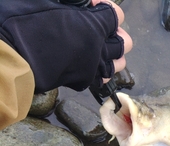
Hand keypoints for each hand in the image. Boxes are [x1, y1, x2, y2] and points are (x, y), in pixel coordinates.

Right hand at [0, 0, 132, 92]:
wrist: (13, 55)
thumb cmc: (25, 23)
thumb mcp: (47, 1)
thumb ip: (70, 3)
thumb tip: (80, 4)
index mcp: (94, 26)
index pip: (116, 15)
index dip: (105, 7)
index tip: (92, 4)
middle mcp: (98, 48)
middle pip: (124, 42)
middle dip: (115, 33)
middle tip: (101, 28)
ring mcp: (93, 66)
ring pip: (119, 63)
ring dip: (113, 54)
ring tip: (101, 48)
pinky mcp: (83, 81)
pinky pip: (102, 78)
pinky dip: (100, 72)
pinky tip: (90, 64)